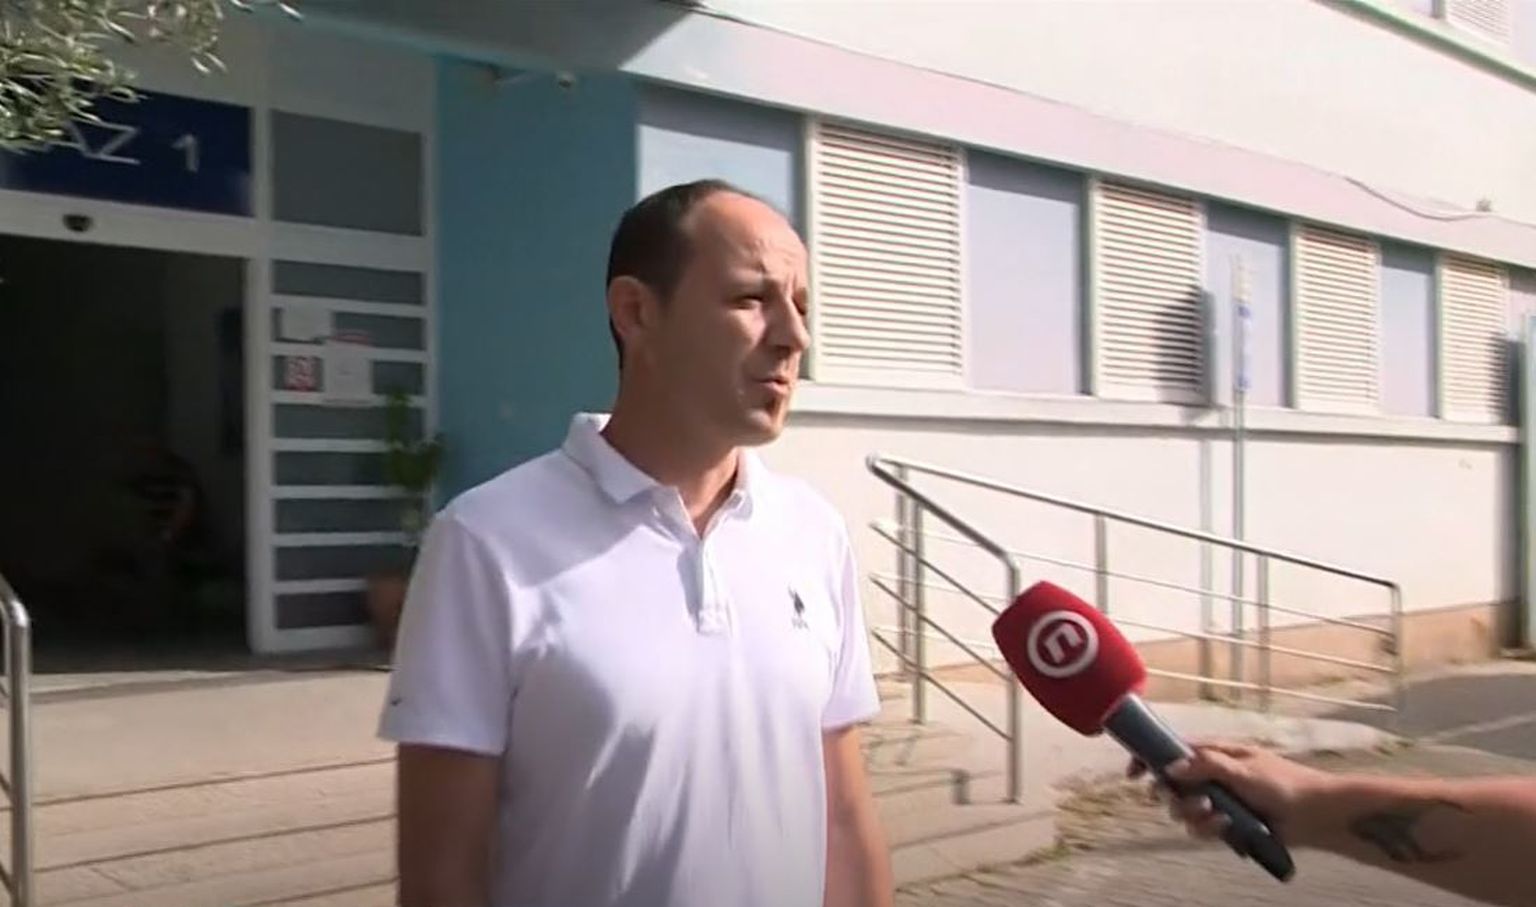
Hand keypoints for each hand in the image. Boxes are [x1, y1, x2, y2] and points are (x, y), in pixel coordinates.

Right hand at [1129, 742, 1339, 847]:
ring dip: (1193, 815)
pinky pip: (1200, 829)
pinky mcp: (1225, 824)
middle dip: (1174, 796)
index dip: (1149, 759)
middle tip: (1193, 802)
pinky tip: (1226, 827)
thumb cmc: (1284, 784)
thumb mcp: (1243, 769)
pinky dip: (1208, 829)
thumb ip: (1206, 766)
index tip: (1133, 773)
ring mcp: (1217, 801)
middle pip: (1171, 785)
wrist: (1315, 815)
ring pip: (1183, 810)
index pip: (1171, 751)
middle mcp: (1211, 776)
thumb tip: (1170, 767)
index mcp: (1214, 754)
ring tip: (1216, 816)